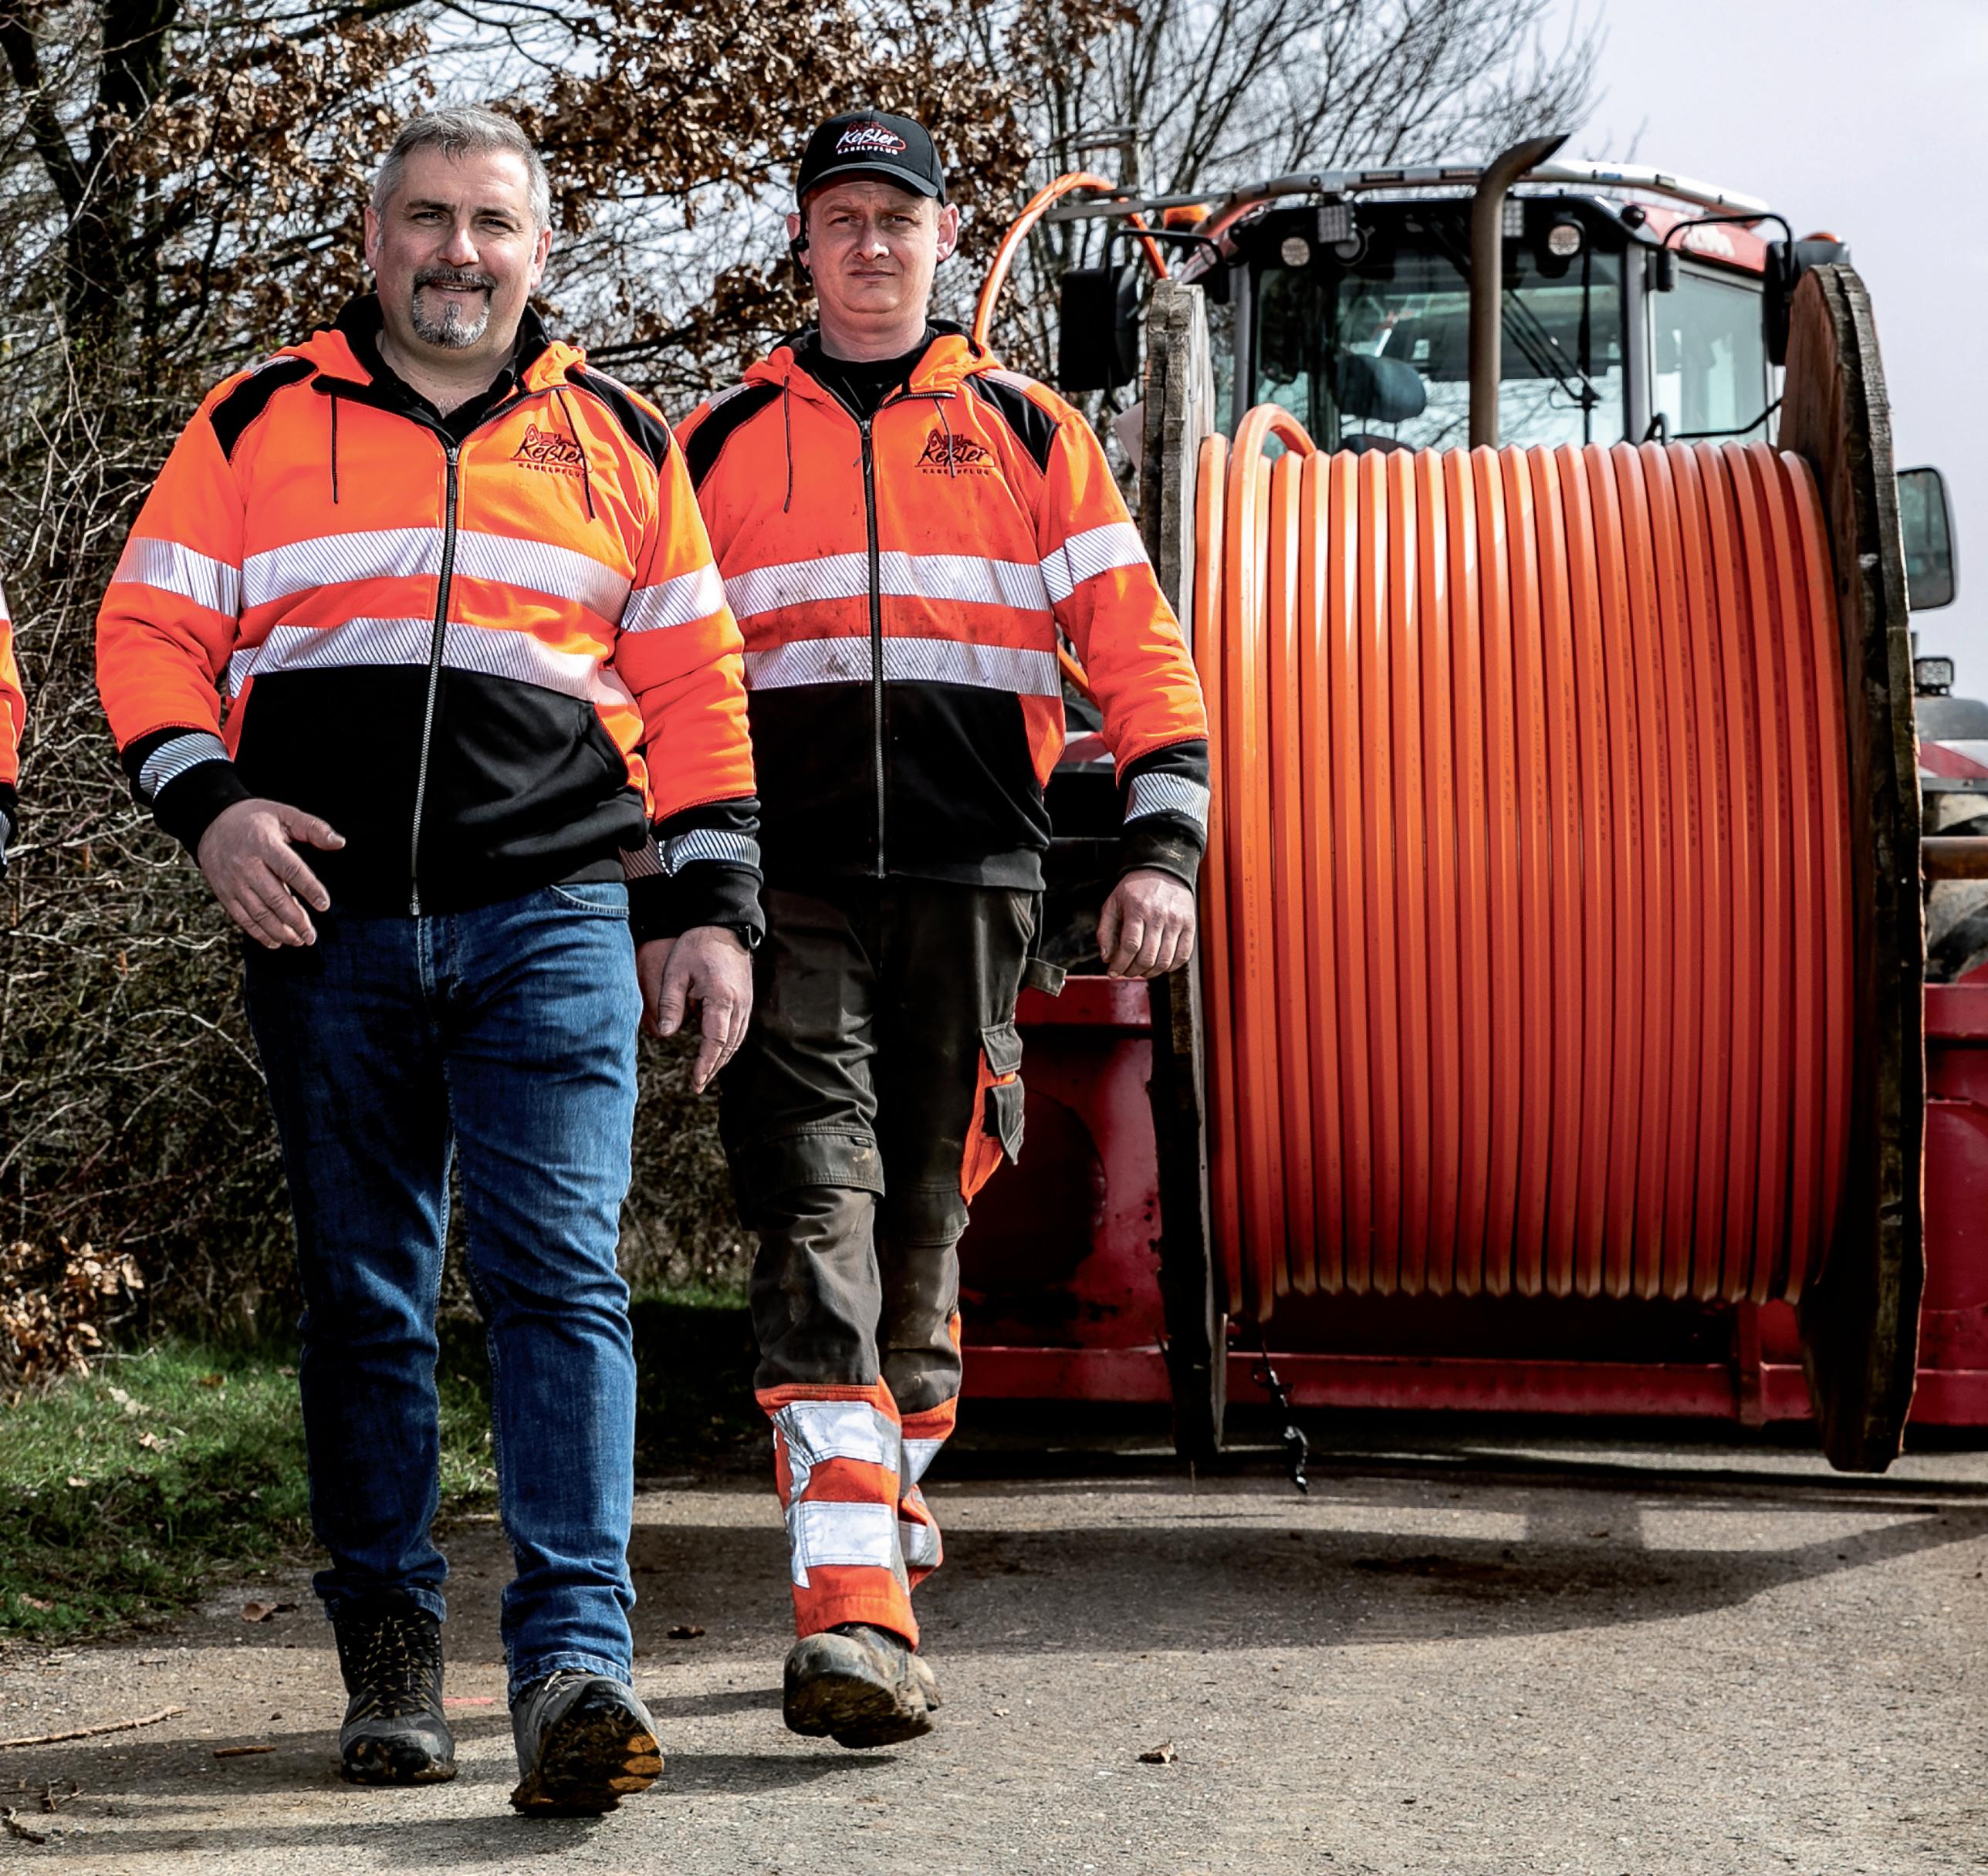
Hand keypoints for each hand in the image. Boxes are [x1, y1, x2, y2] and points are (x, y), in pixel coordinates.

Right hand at [197, 798, 343, 947]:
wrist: (211, 822)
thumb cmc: (255, 819)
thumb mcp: (284, 814)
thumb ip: (313, 828)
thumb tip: (339, 843)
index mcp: (264, 845)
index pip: (291, 870)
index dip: (309, 889)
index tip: (324, 905)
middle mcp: (247, 866)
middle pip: (275, 897)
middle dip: (296, 920)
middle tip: (312, 935)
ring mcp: (233, 881)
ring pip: (258, 912)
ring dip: (280, 931)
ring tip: (299, 940)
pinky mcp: (223, 892)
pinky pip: (241, 917)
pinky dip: (258, 933)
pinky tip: (276, 942)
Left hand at [638, 926, 752, 1092]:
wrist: (724, 927)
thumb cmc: (697, 946)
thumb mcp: (676, 972)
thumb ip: (670, 1004)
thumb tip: (665, 1034)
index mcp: (721, 999)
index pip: (715, 1041)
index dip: (705, 1065)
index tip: (696, 1081)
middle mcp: (739, 1005)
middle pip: (729, 1046)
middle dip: (714, 1068)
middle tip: (698, 1085)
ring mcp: (746, 1003)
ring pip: (737, 1041)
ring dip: (722, 1059)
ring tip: (706, 1074)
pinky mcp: (746, 1000)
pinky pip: (740, 1030)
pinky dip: (729, 1046)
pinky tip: (717, 1052)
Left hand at [1096, 867, 1196, 978]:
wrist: (1163, 871)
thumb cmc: (1135, 890)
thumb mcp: (1112, 903)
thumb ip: (1105, 930)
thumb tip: (1107, 958)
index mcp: (1138, 909)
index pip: (1130, 945)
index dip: (1120, 964)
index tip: (1113, 972)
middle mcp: (1160, 915)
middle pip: (1148, 956)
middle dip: (1133, 971)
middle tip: (1126, 972)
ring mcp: (1177, 921)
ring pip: (1165, 960)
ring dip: (1150, 972)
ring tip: (1141, 970)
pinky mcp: (1189, 925)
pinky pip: (1183, 955)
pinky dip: (1170, 967)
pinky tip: (1159, 965)